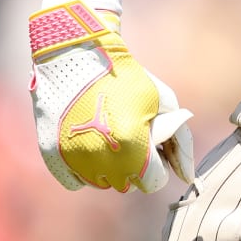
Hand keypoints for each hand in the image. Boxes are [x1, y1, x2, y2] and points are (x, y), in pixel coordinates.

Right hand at [29, 1, 195, 192]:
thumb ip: (181, 141)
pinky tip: (90, 143)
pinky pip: (76, 181)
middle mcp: (101, 161)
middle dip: (134, 165)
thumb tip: (188, 176)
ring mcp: (74, 160)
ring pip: (101, 184)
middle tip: (128, 134)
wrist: (76, 55)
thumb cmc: (127, 76)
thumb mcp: (163, 101)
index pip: (153, 182)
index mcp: (132, 148)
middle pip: (128, 184)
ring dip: (110, 168)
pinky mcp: (52, 156)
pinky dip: (84, 169)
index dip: (157, 163)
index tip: (151, 144)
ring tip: (109, 134)